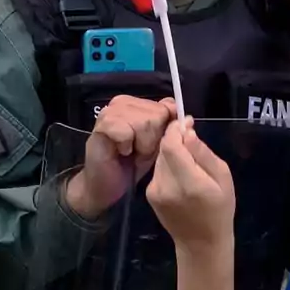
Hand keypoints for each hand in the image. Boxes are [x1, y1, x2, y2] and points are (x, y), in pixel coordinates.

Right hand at [64, 96, 176, 219]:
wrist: (104, 187)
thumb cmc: (131, 166)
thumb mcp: (157, 146)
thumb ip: (169, 128)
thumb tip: (187, 117)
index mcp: (139, 104)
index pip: (167, 106)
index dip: (166, 129)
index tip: (154, 145)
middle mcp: (124, 102)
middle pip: (157, 114)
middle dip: (153, 139)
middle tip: (139, 152)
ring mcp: (111, 110)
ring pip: (144, 122)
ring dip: (141, 144)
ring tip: (131, 153)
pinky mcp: (102, 124)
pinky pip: (127, 131)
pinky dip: (126, 146)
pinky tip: (120, 152)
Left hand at [147, 118, 234, 250]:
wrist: (201, 243)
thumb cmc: (219, 210)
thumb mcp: (223, 178)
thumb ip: (203, 153)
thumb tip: (187, 131)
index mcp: (188, 183)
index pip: (170, 146)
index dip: (176, 130)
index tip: (187, 123)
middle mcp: (166, 187)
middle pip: (163, 149)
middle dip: (176, 139)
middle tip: (192, 140)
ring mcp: (154, 192)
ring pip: (159, 157)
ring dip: (172, 152)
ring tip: (190, 161)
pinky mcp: (149, 194)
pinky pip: (158, 169)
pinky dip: (168, 165)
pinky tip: (181, 175)